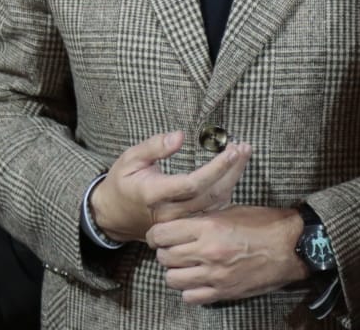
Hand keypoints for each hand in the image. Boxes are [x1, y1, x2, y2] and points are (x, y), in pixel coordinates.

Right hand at [89, 130, 250, 243]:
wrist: (115, 216)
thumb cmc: (123, 182)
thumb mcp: (130, 158)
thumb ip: (154, 147)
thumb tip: (180, 135)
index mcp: (153, 194)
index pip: (191, 184)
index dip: (215, 168)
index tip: (231, 150)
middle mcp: (169, 212)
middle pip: (209, 193)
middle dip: (230, 170)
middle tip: (243, 147)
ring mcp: (179, 222)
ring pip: (214, 203)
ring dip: (232, 178)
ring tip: (244, 154)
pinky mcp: (186, 224)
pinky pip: (212, 209)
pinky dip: (227, 190)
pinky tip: (234, 172)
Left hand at [147, 204, 308, 305]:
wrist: (291, 246)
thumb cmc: (264, 224)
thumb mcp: (230, 211)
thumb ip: (203, 219)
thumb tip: (181, 224)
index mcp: (208, 227)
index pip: (162, 233)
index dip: (156, 235)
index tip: (159, 235)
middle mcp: (207, 252)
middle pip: (165, 257)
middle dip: (165, 253)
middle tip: (173, 249)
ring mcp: (214, 275)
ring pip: (173, 279)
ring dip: (175, 272)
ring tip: (185, 265)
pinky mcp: (223, 292)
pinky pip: (191, 297)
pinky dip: (189, 290)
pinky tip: (197, 281)